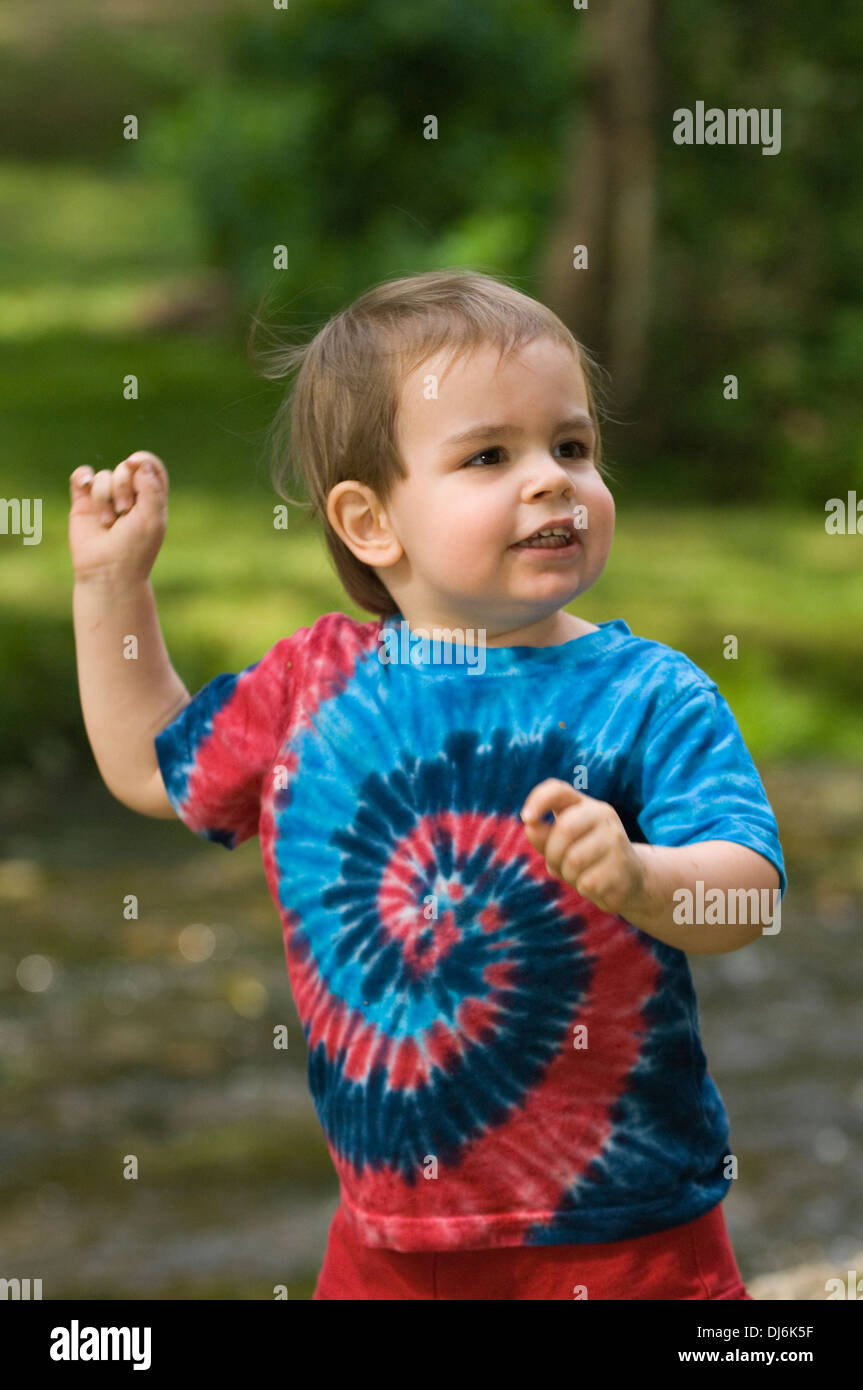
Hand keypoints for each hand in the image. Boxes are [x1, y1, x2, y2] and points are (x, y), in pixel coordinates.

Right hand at [69, 451, 168, 583]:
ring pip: (103, 475)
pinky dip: (83, 476)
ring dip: (104, 497)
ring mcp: (106, 499)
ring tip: (108, 522)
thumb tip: (139, 463)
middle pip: (125, 469)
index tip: (135, 464)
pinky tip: (85, 484)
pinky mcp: (83, 503)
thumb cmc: (135, 549)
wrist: (107, 572)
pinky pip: (82, 476)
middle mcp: (129, 495)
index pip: (151, 467)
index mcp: (151, 498)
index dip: (143, 460)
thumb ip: (151, 488)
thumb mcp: (152, 519)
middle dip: (123, 487)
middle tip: (124, 512)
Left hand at [520, 778, 647, 919]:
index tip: (526, 818)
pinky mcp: (623, 865)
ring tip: (579, 875)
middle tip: (558, 865)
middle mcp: (603, 815)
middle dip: (552, 854)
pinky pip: (587, 881)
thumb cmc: (586, 858)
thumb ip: (543, 835)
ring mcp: (616, 839)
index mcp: (584, 805)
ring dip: (567, 874)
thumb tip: (531, 826)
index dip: (539, 800)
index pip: (559, 790)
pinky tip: (595, 884)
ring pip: (574, 860)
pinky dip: (583, 888)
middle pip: (565, 829)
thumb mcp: (561, 845)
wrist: (629, 880)